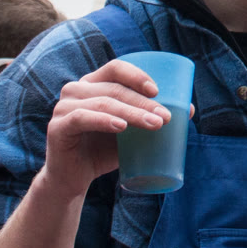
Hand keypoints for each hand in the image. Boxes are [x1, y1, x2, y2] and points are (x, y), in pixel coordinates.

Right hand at [39, 58, 170, 194]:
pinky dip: (104, 120)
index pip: (115, 68)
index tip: (158, 90)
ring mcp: (64, 107)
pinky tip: (121, 126)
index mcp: (93, 84)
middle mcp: (76, 90)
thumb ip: (149, 119)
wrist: (74, 178)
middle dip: (143, 102)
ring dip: (132, 112)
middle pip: (114, 88)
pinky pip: (82, 118)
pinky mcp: (58, 127)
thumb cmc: (103, 151)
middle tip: (166, 117)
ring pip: (103, 102)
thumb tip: (189, 111)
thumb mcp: (129, 132)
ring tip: (154, 124)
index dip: (137, 75)